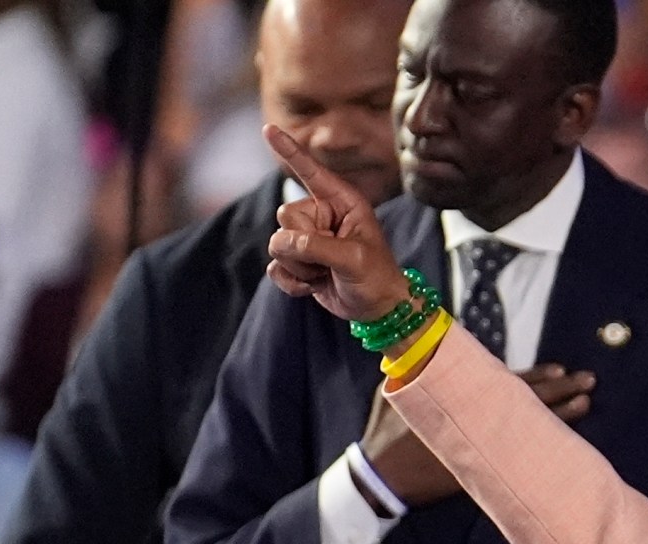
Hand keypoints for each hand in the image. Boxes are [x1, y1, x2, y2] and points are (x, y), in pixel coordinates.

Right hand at [263, 124, 412, 323]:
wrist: (379, 310)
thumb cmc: (376, 278)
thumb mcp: (353, 258)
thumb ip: (316, 246)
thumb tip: (280, 244)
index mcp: (342, 202)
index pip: (311, 172)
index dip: (289, 150)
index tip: (268, 128)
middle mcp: (322, 215)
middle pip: (286, 215)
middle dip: (305, 244)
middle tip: (334, 260)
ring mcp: (307, 238)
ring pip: (277, 244)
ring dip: (301, 266)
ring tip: (328, 273)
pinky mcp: (297, 261)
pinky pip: (275, 266)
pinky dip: (292, 282)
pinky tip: (314, 286)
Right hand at [358, 365, 592, 509]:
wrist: (383, 476)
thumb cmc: (388, 431)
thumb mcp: (400, 391)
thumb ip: (424, 371)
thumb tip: (438, 349)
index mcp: (459, 396)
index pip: (508, 384)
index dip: (537, 377)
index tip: (561, 370)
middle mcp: (476, 419)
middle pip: (528, 401)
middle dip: (560, 390)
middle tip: (589, 380)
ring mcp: (482, 444)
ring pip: (531, 424)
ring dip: (561, 413)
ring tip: (586, 402)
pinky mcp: (485, 466)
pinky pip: (523, 451)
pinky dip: (545, 442)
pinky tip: (567, 438)